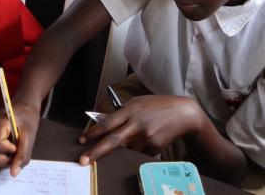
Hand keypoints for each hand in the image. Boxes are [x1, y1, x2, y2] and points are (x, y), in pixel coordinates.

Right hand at [0, 101, 40, 175]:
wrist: (24, 107)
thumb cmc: (27, 118)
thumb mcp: (29, 136)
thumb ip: (22, 155)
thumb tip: (14, 173)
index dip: (7, 151)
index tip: (16, 146)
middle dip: (1, 160)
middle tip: (14, 154)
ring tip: (11, 152)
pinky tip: (7, 150)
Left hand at [77, 94, 204, 163]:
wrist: (183, 113)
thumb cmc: (157, 106)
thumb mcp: (137, 103)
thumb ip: (122, 113)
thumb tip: (103, 123)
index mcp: (130, 110)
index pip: (107, 123)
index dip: (92, 133)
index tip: (80, 141)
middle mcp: (137, 124)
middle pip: (113, 140)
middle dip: (96, 152)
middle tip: (83, 160)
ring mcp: (146, 137)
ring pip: (126, 150)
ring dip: (122, 151)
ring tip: (133, 140)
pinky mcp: (154, 147)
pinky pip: (139, 154)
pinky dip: (137, 150)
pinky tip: (147, 140)